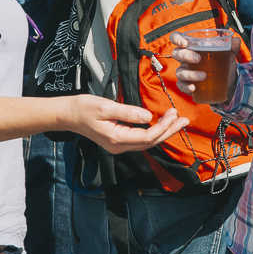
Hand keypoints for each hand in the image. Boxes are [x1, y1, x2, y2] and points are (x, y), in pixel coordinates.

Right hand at [62, 95, 188, 154]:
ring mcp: (119, 145)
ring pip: (147, 141)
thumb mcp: (105, 107)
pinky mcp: (119, 140)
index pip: (148, 136)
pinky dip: (154, 131)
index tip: (173, 113)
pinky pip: (141, 138)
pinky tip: (162, 124)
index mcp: (117, 139)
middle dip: (169, 131)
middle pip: (151, 142)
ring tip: (177, 121)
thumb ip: (128, 112)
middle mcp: (120, 146)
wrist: (68, 115)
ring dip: (164, 131)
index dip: (163, 126)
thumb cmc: (84, 108)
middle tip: (184, 119)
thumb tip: (148, 117)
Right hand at [170, 32, 235, 104]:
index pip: (176, 38)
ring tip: (204, 76)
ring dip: (190, 74)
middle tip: (198, 59)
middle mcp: (184, 58)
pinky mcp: (186, 84)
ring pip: (180, 72)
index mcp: (191, 46)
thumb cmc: (220, 61)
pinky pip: (182, 85)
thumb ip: (232, 46)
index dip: (177, 38)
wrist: (225, 80)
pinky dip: (186, 87)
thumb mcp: (227, 52)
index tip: (185, 42)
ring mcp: (184, 71)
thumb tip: (236, 41)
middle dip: (186, 55)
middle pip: (177, 54)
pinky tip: (194, 88)